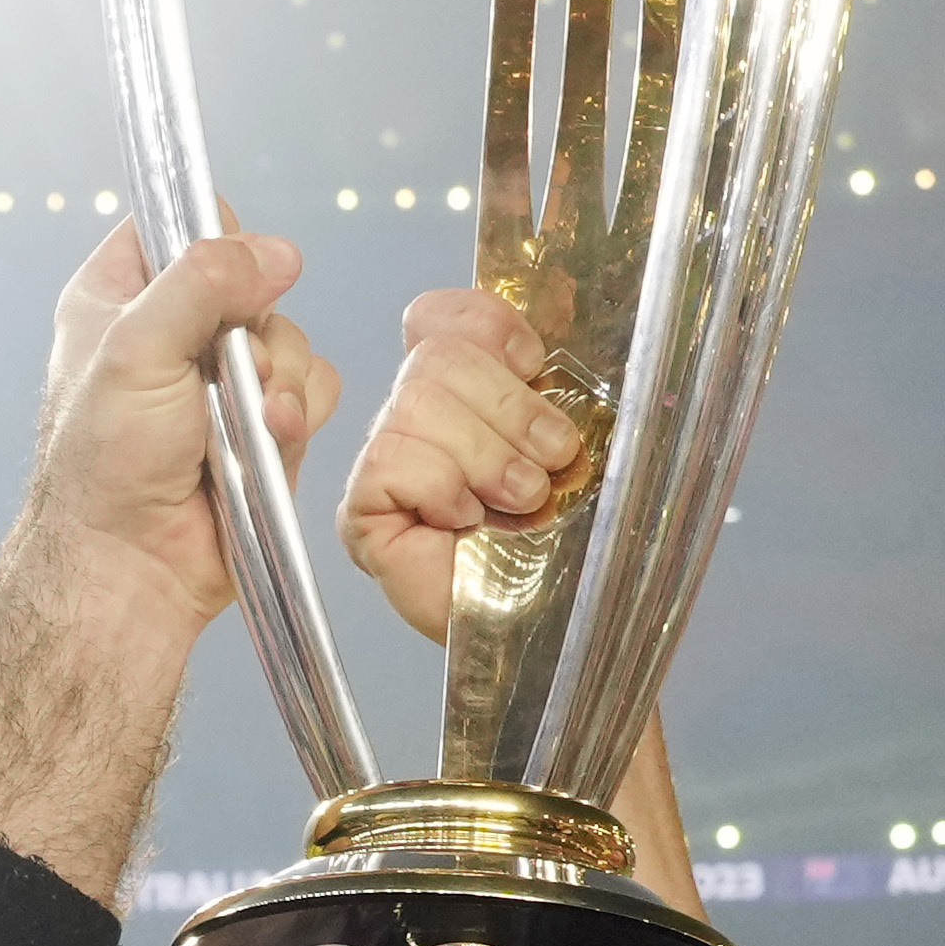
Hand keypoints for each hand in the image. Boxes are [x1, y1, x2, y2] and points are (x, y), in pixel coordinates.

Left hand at [0, 222, 325, 649]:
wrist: (131, 567)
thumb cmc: (105, 467)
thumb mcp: (135, 349)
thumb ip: (202, 283)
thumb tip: (275, 253)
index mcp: (119, 297)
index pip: (177, 224)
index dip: (210, 240)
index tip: (218, 276)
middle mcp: (173, 334)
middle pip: (254, 283)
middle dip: (255, 330)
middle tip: (227, 370)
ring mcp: (223, 384)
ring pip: (292, 339)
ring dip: (279, 380)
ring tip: (244, 424)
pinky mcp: (264, 428)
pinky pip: (311, 393)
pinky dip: (296, 417)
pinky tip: (266, 444)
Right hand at [331, 279, 592, 651]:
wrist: (561, 629)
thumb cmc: (573, 548)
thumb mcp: (580, 448)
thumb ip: (554, 387)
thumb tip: (544, 344)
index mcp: (471, 391)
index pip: (443, 315)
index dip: (490, 328)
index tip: (535, 366)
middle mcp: (421, 419)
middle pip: (435, 354)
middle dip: (509, 408)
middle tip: (549, 462)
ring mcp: (387, 462)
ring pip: (418, 402)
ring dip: (487, 457)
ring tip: (516, 503)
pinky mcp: (364, 509)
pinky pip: (394, 461)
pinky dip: (444, 490)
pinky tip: (464, 524)